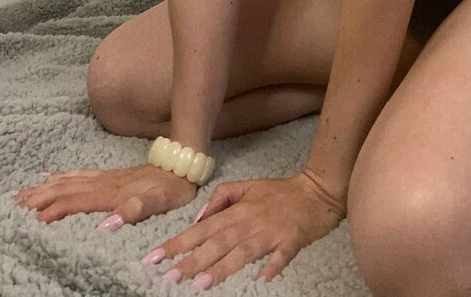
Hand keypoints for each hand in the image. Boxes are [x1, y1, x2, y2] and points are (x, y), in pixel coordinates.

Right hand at [11, 164, 196, 226]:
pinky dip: (62, 176)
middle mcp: (106, 183)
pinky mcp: (111, 175)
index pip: (79, 201)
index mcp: (113, 193)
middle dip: (42, 197)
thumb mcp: (160, 201)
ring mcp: (107, 177)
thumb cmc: (173, 187)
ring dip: (47, 187)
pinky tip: (51, 177)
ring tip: (24, 192)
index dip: (57, 209)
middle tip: (16, 203)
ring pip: (70, 181)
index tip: (35, 219)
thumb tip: (107, 224)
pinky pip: (81, 175)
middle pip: (68, 189)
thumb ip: (135, 210)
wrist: (183, 162)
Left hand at [141, 171, 346, 286]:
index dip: (178, 243)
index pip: (201, 228)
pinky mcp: (290, 241)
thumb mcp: (247, 186)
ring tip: (201, 284)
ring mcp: (270, 232)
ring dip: (222, 267)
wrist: (316, 192)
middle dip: (192, 261)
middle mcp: (249, 221)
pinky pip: (279, 256)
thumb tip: (198, 219)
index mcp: (237, 210)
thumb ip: (221, 198)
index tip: (154, 257)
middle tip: (170, 277)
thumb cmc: (279, 192)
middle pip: (217, 243)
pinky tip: (261, 279)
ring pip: (242, 251)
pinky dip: (271, 267)